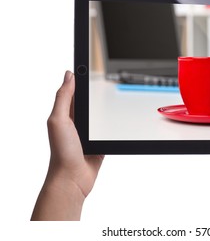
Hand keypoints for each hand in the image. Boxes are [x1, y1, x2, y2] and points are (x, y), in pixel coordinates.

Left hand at [31, 71, 103, 219]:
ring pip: (100, 113)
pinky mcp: (99, 140)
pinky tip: (118, 116)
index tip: (88, 65)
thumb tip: (69, 75)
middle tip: (105, 76)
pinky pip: (108, 127)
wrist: (74, 178)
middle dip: (96, 89)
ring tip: (115, 93)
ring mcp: (89, 131)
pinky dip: (112, 122)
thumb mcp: (59, 120)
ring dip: (105, 106)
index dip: (80, 77)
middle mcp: (76, 121)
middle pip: (88, 100)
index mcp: (65, 113)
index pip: (73, 90)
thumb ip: (63, 98)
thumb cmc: (63, 151)